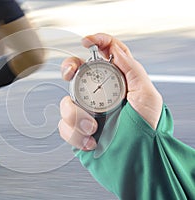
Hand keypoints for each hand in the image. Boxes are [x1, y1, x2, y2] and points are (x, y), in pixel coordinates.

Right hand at [59, 33, 162, 149]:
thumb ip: (132, 70)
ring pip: (65, 102)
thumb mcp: (147, 96)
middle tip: (70, 74)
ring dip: (76, 116)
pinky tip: (91, 141)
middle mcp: (98, 94)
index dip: (95, 42)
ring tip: (93, 128)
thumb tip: (115, 50)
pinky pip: (64, 127)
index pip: (104, 55)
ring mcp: (86, 112)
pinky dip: (76, 134)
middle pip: (75, 72)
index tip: (86, 41)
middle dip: (68, 69)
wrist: (137, 160)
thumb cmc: (147, 129)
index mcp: (116, 82)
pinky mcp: (78, 129)